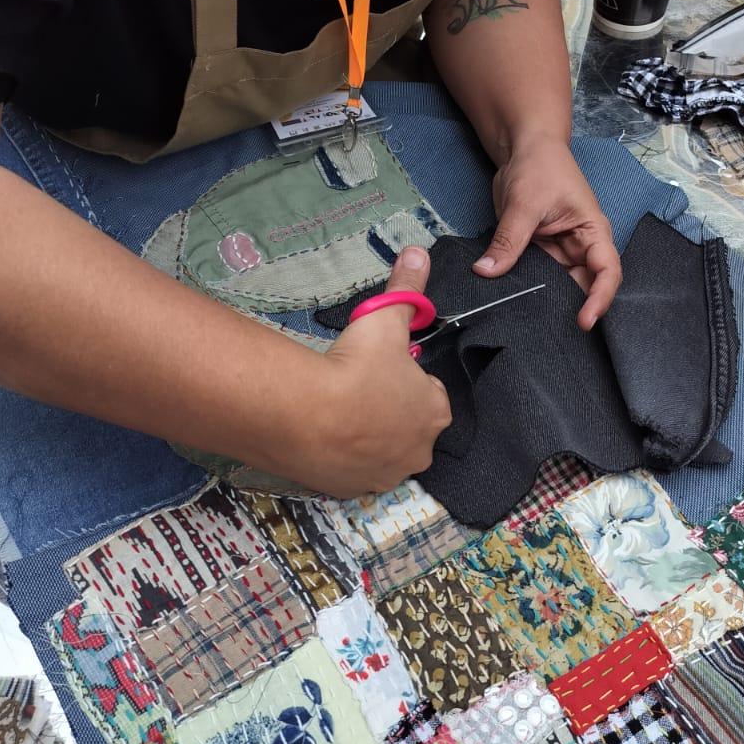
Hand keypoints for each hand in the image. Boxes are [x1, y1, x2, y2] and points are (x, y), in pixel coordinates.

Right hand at [308, 246, 451, 496]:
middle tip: (356, 389)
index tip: (382, 369)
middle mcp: (418, 451)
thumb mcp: (384, 319)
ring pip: (382, 452)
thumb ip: (406, 288)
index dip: (406, 379)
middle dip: (388, 411)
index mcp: (435, 412)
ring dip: (366, 436)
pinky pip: (352, 471)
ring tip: (337, 412)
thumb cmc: (357, 367)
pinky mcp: (351, 490)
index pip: (430, 393)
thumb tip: (419, 253)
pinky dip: (342, 457)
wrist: (308, 416)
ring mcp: (385, 476)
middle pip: (408, 426)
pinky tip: (323, 436)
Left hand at [473, 135, 620, 328]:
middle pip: (583, 286)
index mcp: (592, 232)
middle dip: (570, 307)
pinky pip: (536, 277)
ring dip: (544, 300)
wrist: (523, 149)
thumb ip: (509, 240)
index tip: (584, 322)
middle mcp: (580, 246)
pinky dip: (525, 288)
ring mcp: (559, 251)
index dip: (600, 299)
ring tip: (528, 320)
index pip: (607, 272)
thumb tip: (486, 271)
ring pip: (557, 286)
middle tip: (549, 331)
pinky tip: (511, 301)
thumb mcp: (524, 203)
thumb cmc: (539, 166)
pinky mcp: (539, 252)